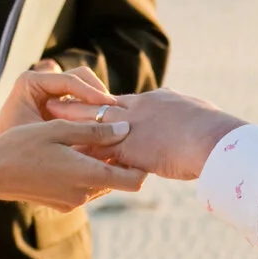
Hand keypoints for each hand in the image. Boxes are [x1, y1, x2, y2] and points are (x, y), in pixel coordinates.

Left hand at [0, 63, 122, 140]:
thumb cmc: (15, 152)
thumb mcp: (47, 139)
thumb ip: (75, 131)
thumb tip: (110, 133)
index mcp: (31, 82)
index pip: (70, 80)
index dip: (92, 94)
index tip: (110, 108)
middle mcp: (40, 82)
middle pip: (81, 78)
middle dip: (99, 95)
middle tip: (117, 113)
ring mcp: (49, 91)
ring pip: (84, 89)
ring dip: (98, 104)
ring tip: (113, 122)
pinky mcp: (57, 103)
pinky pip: (80, 103)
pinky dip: (92, 114)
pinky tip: (104, 130)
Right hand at [0, 118, 147, 210]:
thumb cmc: (22, 145)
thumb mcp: (59, 130)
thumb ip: (95, 131)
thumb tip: (125, 129)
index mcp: (88, 175)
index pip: (134, 180)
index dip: (141, 163)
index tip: (135, 143)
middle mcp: (84, 194)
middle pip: (118, 179)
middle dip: (119, 159)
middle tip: (109, 133)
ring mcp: (72, 202)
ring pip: (100, 182)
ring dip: (100, 164)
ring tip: (87, 139)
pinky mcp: (60, 204)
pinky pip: (84, 187)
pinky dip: (84, 172)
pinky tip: (69, 152)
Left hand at [44, 88, 242, 180]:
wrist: (214, 140)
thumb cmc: (212, 130)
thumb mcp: (193, 112)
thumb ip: (180, 111)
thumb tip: (185, 109)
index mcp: (151, 101)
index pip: (119, 102)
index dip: (101, 104)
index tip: (85, 103)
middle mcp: (136, 110)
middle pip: (97, 106)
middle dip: (74, 107)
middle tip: (51, 106)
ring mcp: (131, 128)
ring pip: (91, 124)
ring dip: (68, 125)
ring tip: (44, 125)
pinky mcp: (128, 148)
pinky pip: (98, 150)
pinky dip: (80, 152)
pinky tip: (61, 157)